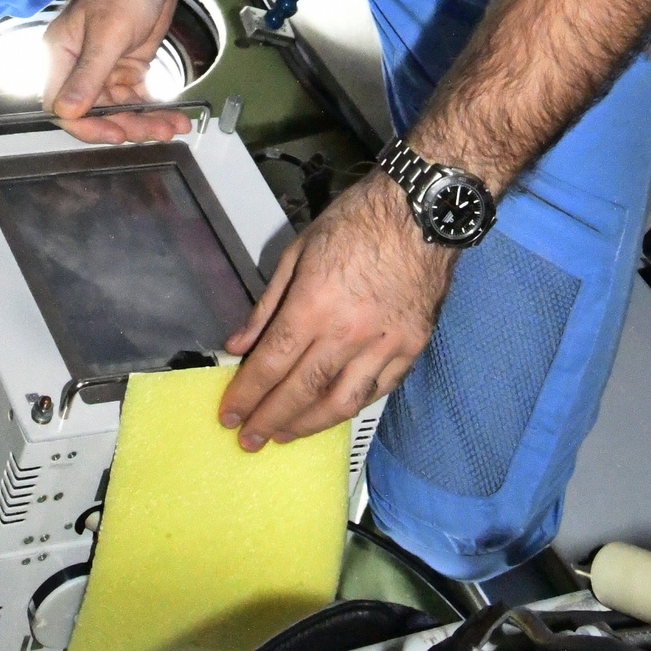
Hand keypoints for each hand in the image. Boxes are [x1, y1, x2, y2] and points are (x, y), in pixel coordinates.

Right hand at [43, 0, 189, 141]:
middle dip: (126, 124)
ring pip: (120, 107)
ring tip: (172, 126)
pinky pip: (138, 95)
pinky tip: (175, 116)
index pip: (64, 106)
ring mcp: (107, 66)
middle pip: (96, 112)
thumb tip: (65, 112)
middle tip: (154, 131)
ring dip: (146, 120)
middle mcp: (81, 65)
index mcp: (63, 55)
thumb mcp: (108, 33)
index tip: (117, 134)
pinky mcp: (130, 64)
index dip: (88, 126)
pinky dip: (155, 108)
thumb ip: (88, 75)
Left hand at [219, 172, 451, 448]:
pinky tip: (331, 412)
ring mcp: (383, 345)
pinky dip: (350, 407)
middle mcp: (347, 333)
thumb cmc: (356, 220)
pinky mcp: (411, 349)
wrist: (420, 210)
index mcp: (313, 304)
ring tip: (285, 435)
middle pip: (301, 390)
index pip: (271, 363)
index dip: (247, 395)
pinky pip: (376, 391)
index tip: (229, 416)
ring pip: (340, 403)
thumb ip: (267, 304)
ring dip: (308, 426)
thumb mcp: (299, 250)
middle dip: (269, 419)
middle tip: (249, 440)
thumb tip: (239, 344)